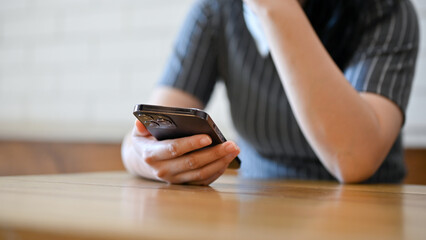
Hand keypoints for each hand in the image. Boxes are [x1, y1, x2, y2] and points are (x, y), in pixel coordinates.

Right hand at [122, 120, 239, 184]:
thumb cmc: (146, 140)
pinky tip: (228, 159)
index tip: (207, 137)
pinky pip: (204, 180)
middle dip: (214, 153)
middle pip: (192, 162)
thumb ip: (141, 125)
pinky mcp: (184, 183)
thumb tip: (140, 122)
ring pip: (201, 173)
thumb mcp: (140, 131)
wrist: (143, 160)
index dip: (191, 144)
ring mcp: (174, 179)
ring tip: (234, 149)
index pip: (173, 149)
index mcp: (152, 154)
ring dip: (220, 162)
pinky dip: (217, 170)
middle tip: (231, 144)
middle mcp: (162, 170)